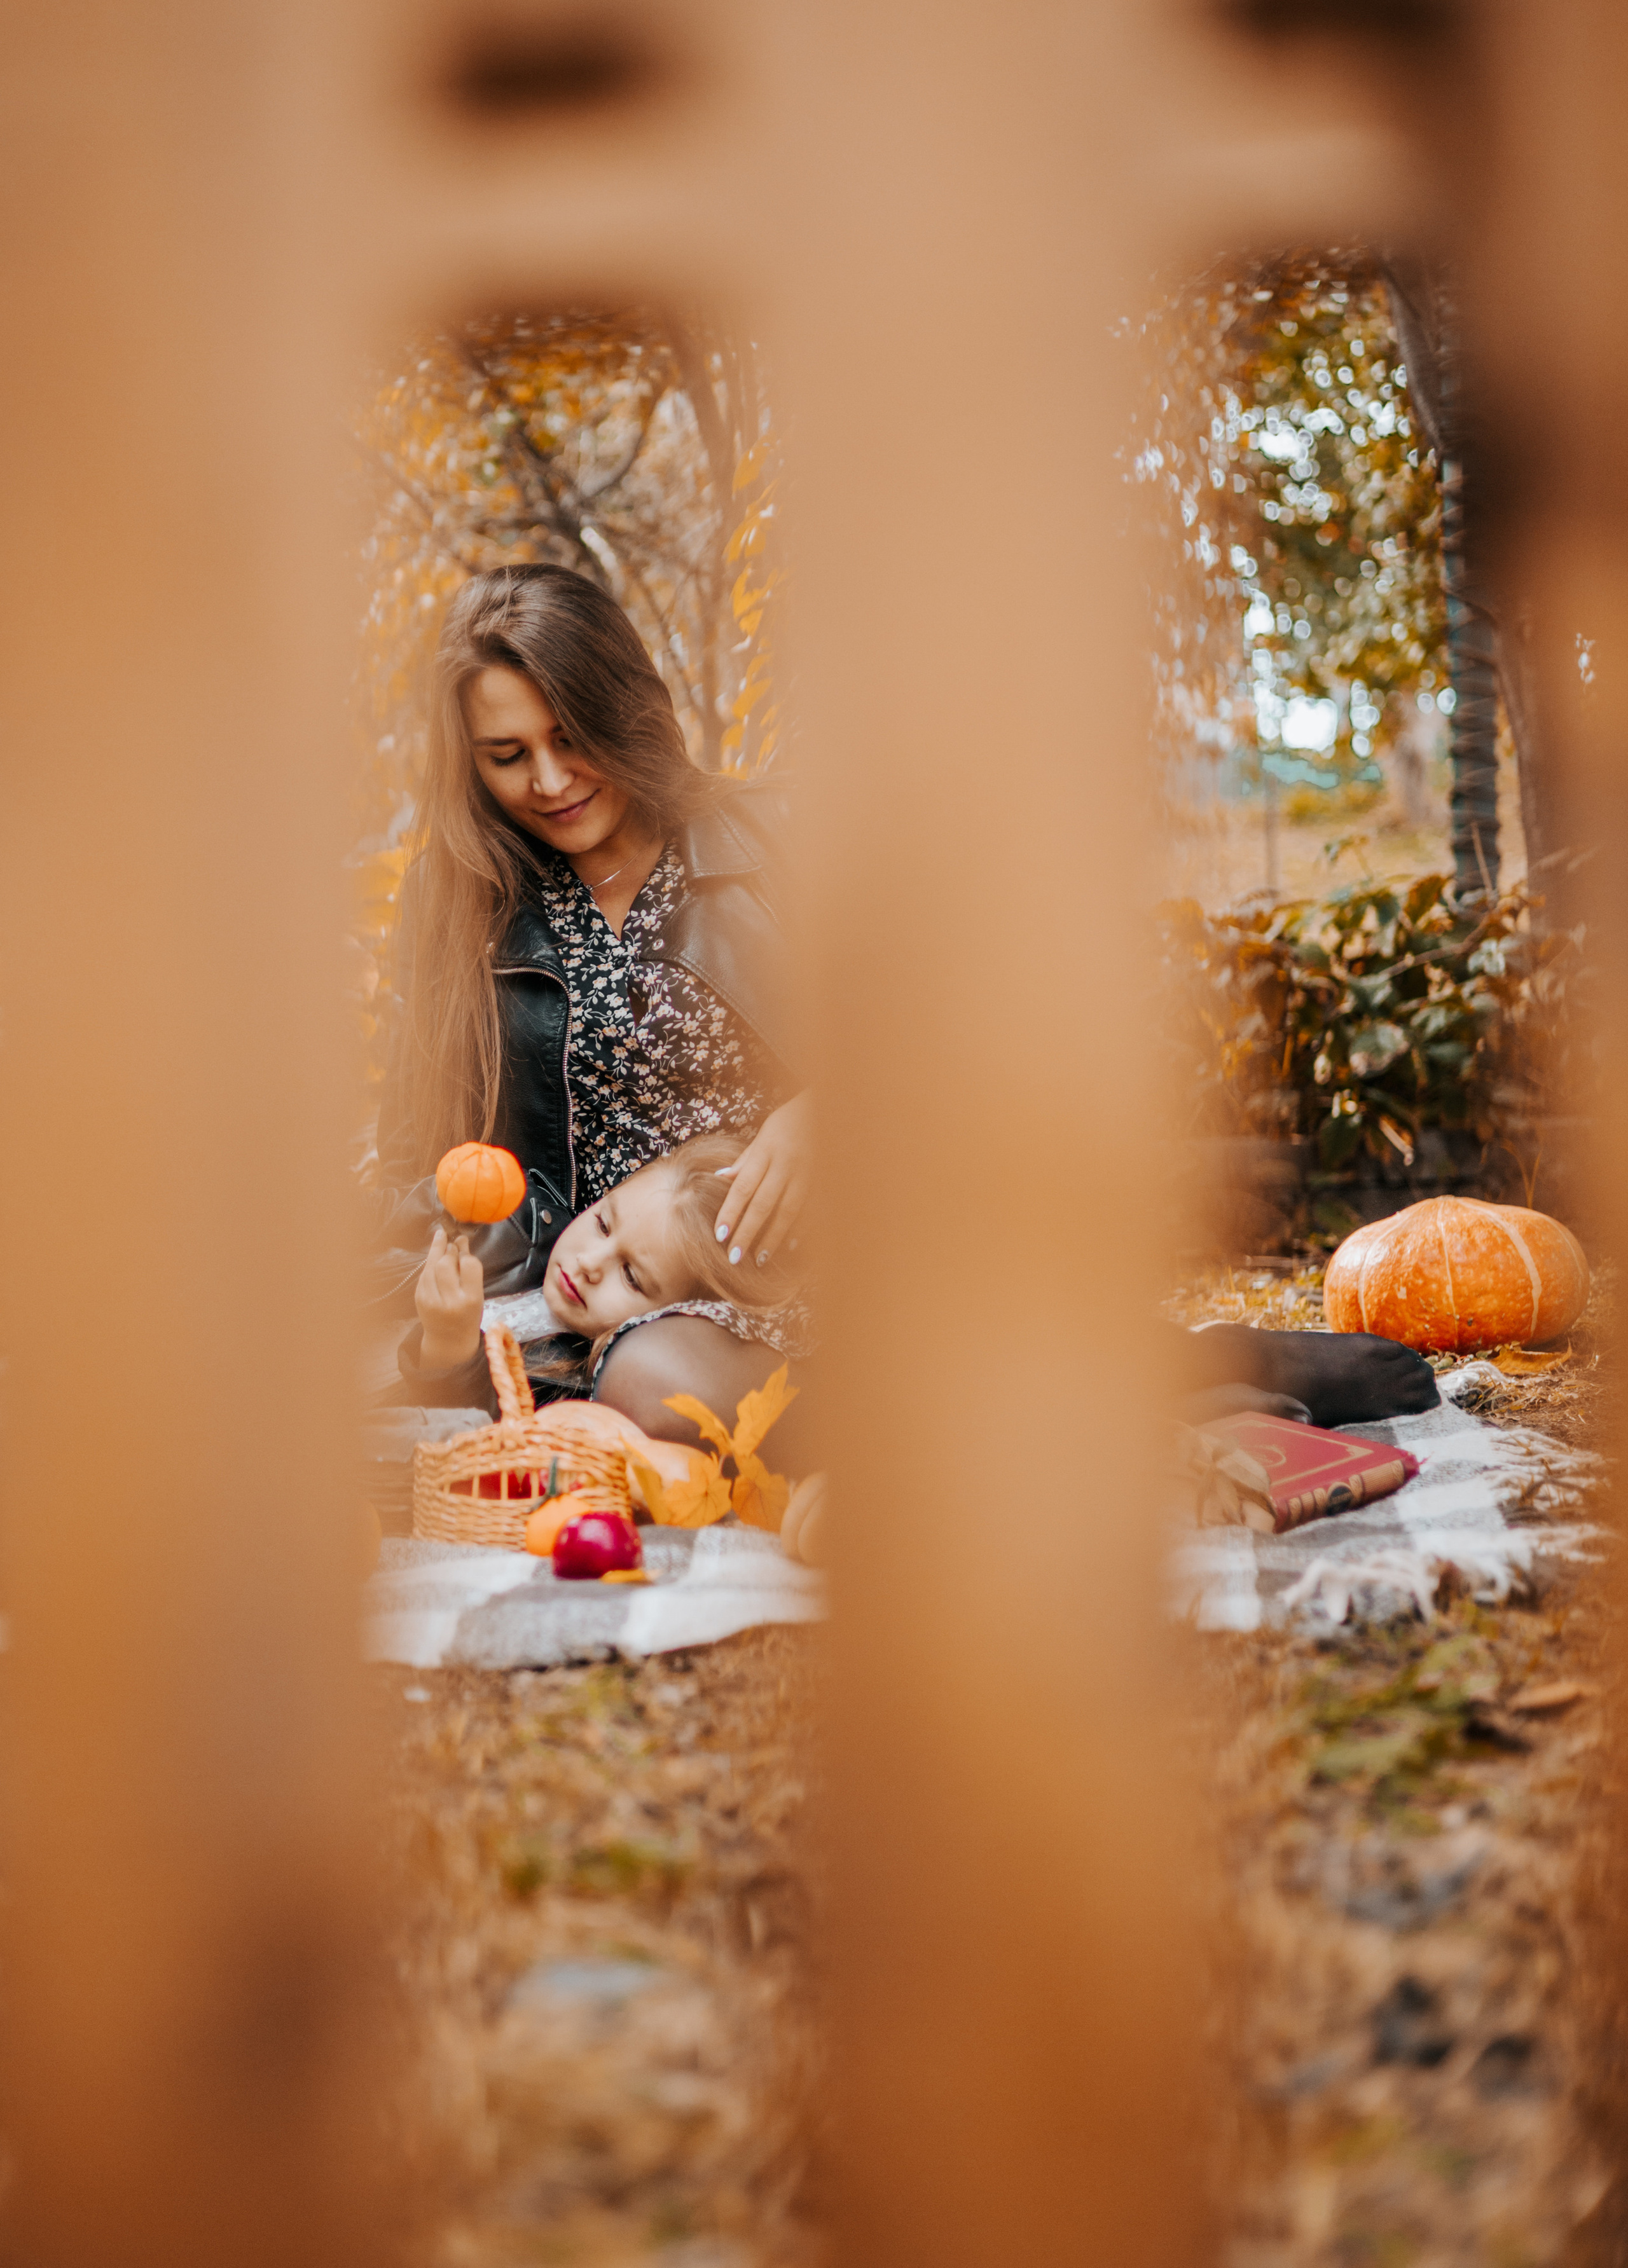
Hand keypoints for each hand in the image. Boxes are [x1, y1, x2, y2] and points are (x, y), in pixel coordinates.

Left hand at [415, 1227, 484, 1371]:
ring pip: (431, 1267)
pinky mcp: (420, 1299)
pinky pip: (424, 1274)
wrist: (448, 1341)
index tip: (464, 1243)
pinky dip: (430, 1264)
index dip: (465, 1252)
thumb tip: (461, 1240)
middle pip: (446, 1264)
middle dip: (449, 1249)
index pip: (469, 1266)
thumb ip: (470, 1271)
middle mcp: (450, 1301)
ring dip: (436, 1250)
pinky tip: (435, 1258)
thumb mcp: (477, 1295)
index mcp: (470, 1300)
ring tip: (441, 1238)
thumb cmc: (468, 1315)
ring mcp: (431, 1301)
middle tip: (453, 1242)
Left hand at [714, 1089, 812, 1268]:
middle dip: (747, 1232)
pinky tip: (792, 1246)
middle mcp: (786, 1163)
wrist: (833, 1106)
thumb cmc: (792, 1121)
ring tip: (759, 1259)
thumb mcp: (764, 1133)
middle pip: (763, 1204)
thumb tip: (719, 1179)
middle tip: (734, 1257)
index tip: (719, 1236)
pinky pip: (812, 1210)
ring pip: (788, 1211)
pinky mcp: (825, 1180)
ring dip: (773, 1237)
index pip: (743, 1186)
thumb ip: (745, 1160)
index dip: (730, 1212)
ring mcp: (809, 1173)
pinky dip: (802, 1229)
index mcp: (767, 1150)